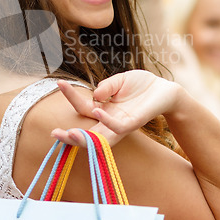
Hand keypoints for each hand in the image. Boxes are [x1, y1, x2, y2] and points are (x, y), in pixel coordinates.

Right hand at [51, 70, 179, 145]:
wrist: (165, 89)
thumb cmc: (141, 86)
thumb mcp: (120, 80)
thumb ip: (107, 86)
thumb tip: (95, 95)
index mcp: (104, 110)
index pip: (82, 108)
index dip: (71, 97)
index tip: (59, 83)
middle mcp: (110, 121)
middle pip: (87, 134)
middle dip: (70, 137)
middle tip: (54, 134)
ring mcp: (122, 124)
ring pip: (101, 138)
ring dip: (85, 138)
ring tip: (69, 133)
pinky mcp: (134, 123)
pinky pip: (118, 127)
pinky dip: (107, 121)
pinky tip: (98, 111)